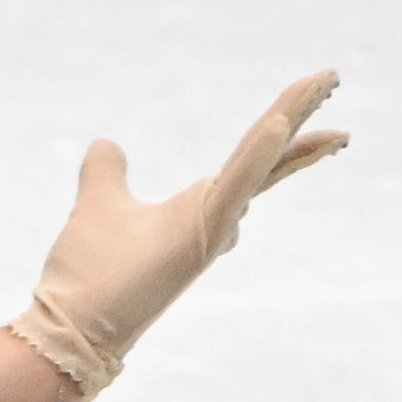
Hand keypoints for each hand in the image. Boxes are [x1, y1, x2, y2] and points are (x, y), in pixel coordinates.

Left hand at [35, 73, 348, 360]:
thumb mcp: (99, 202)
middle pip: (269, 157)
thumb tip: (106, 143)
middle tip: (333, 77)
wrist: (69, 325)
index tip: (316, 89)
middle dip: (301, 115)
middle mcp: (215, 217)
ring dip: (291, 123)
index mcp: (199, 205)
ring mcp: (212, 229)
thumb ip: (106, 171)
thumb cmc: (85, 275)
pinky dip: (256, 158)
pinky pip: (235, 188)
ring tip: (323, 83)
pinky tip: (277, 125)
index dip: (284, 123)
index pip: (253, 157)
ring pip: (261, 166)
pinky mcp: (201, 238)